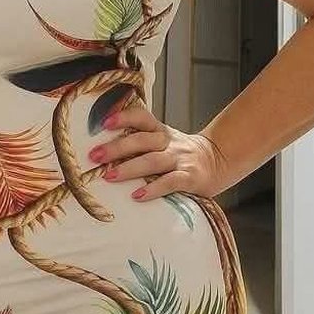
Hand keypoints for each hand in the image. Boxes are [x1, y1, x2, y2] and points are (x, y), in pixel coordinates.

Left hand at [87, 107, 229, 201]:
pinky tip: (137, 195)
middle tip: (95, 156)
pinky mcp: (190, 178)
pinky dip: (154, 189)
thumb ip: (140, 143)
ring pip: (153, 161)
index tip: (104, 122)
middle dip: (116, 148)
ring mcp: (180, 159)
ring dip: (129, 168)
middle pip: (141, 140)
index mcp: (160, 131)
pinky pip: (171, 182)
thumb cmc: (180, 155)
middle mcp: (169, 142)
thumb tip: (102, 150)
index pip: (142, 117)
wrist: (218, 161)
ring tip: (109, 176)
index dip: (124, 117)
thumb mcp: (163, 141)